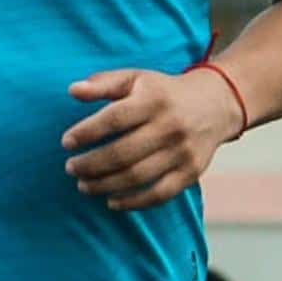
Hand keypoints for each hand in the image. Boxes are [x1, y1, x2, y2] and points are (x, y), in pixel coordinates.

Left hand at [60, 68, 243, 210]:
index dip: (87, 132)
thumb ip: (103, 83)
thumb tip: (72, 90)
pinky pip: (159, 194)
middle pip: (122, 153)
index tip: (66, 142)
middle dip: (90, 164)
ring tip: (83, 185)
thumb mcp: (135, 78)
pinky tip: (111, 201)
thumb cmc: (162, 92)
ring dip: (104, 185)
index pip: (114, 119)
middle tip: (70, 168)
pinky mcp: (191, 172)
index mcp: (153, 99)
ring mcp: (183, 151)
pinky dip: (133, 202)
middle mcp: (170, 126)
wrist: (215, 104)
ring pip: (137, 176)